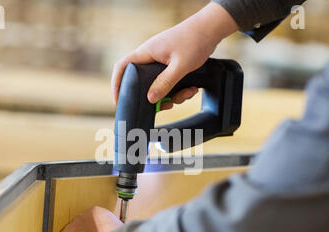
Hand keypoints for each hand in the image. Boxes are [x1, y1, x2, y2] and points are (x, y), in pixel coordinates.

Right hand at [111, 2, 237, 109]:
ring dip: (172, 95)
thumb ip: (165, 83)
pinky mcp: (170, 65)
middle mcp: (151, 57)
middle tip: (165, 105)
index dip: (116, 84)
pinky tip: (191, 89)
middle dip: (154, 97)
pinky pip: (169, 82)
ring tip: (186, 94)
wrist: (211, 29)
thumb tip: (150, 99)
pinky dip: (179, 89)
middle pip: (142, 82)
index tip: (118, 100)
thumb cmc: (194, 40)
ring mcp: (161, 61)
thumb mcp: (180, 66)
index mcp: (146, 52)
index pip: (122, 67)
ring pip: (158, 85)